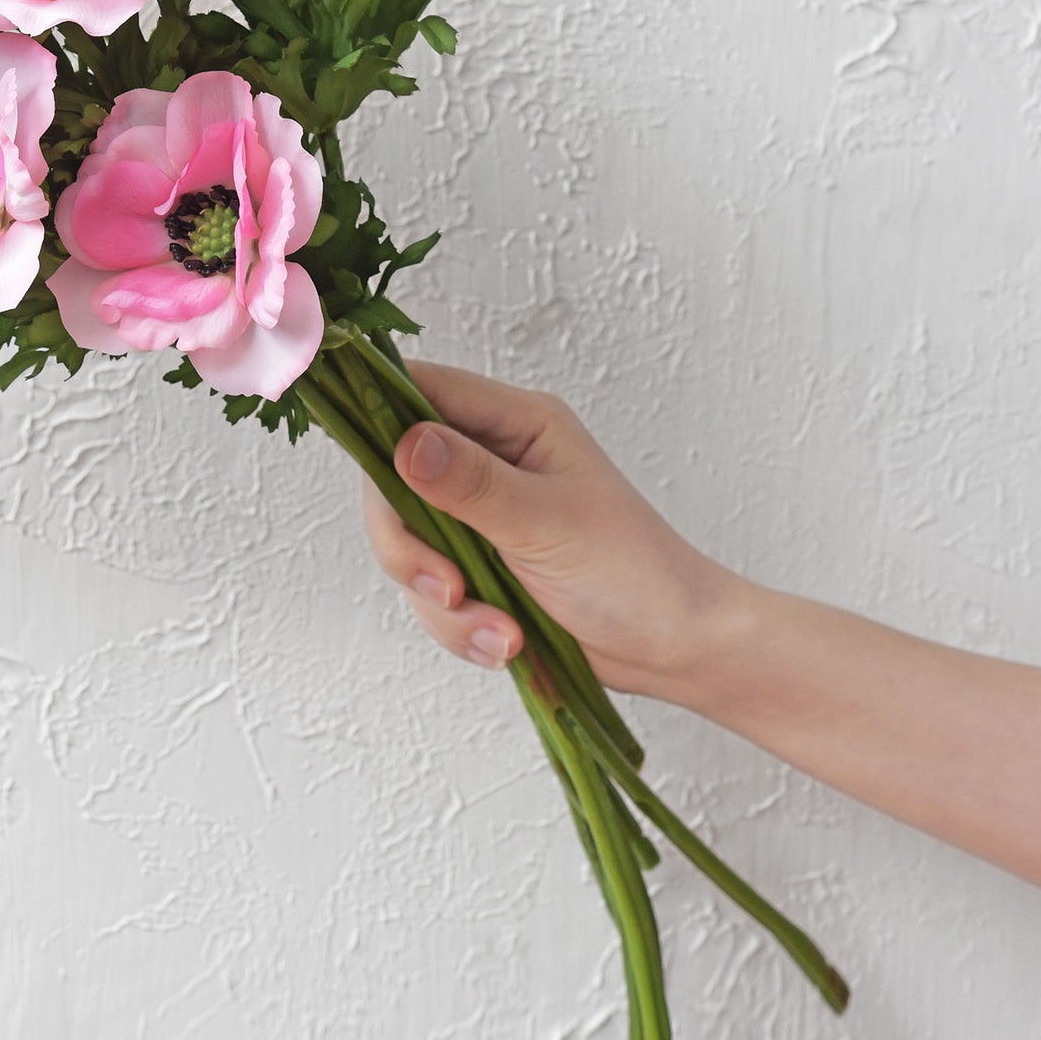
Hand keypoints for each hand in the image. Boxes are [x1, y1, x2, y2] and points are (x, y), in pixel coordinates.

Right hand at [363, 360, 741, 697]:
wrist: (672, 648)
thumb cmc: (633, 571)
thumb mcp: (547, 522)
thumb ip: (471, 483)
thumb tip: (403, 444)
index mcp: (516, 423)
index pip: (423, 391)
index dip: (380, 416)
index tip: (367, 466)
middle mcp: (490, 459)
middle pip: (394, 479)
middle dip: (409, 546)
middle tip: (446, 589)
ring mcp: (479, 514)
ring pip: (408, 543)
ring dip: (440, 600)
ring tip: (499, 633)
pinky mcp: (476, 566)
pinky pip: (429, 591)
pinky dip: (457, 625)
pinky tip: (503, 644)